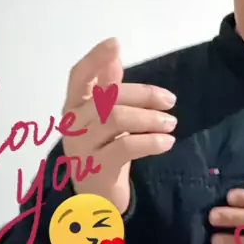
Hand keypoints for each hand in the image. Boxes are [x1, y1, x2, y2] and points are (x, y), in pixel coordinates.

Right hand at [62, 38, 176, 212]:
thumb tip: (114, 56)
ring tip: (171, 124)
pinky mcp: (97, 168)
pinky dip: (150, 142)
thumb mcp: (106, 119)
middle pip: (108, 98)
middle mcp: (72, 124)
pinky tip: (166, 142)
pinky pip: (126, 147)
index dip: (95, 59)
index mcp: (73, 107)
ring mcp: (82, 147)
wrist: (94, 200)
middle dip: (143, 95)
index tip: (114, 43)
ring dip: (150, 118)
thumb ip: (107, 89)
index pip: (78, 76)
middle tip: (170, 101)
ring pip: (117, 119)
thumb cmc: (103, 151)